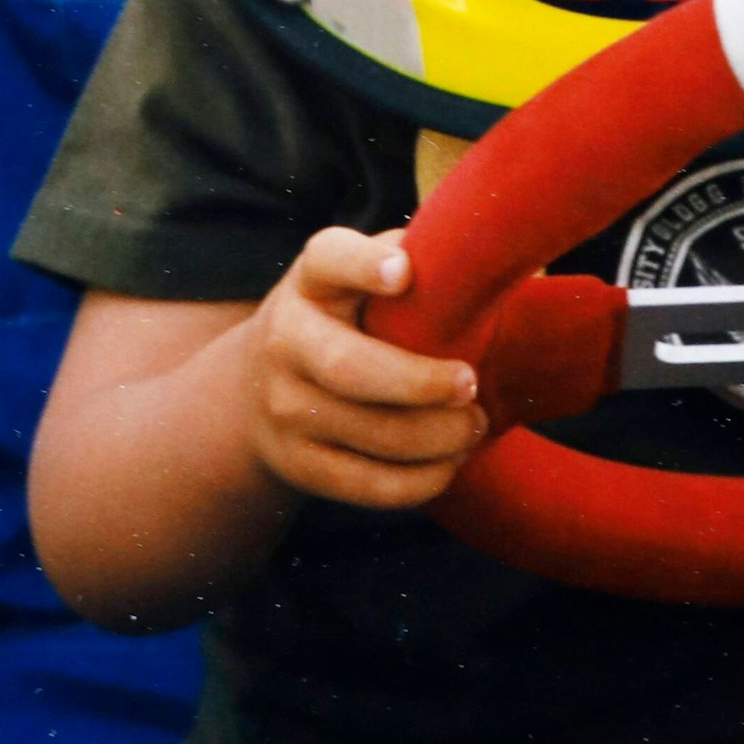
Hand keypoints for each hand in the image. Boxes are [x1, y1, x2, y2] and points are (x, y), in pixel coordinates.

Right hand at [246, 226, 485, 508]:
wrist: (256, 383)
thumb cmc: (343, 314)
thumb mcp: (358, 275)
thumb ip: (408, 259)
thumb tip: (486, 259)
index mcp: (312, 280)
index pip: (328, 260)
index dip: (364, 265)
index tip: (404, 272)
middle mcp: (286, 339)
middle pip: (348, 366)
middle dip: (418, 382)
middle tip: (471, 384)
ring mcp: (285, 407)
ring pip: (365, 432)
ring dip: (433, 437)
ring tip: (473, 426)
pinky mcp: (297, 464)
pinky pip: (363, 484)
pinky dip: (417, 481)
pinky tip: (450, 463)